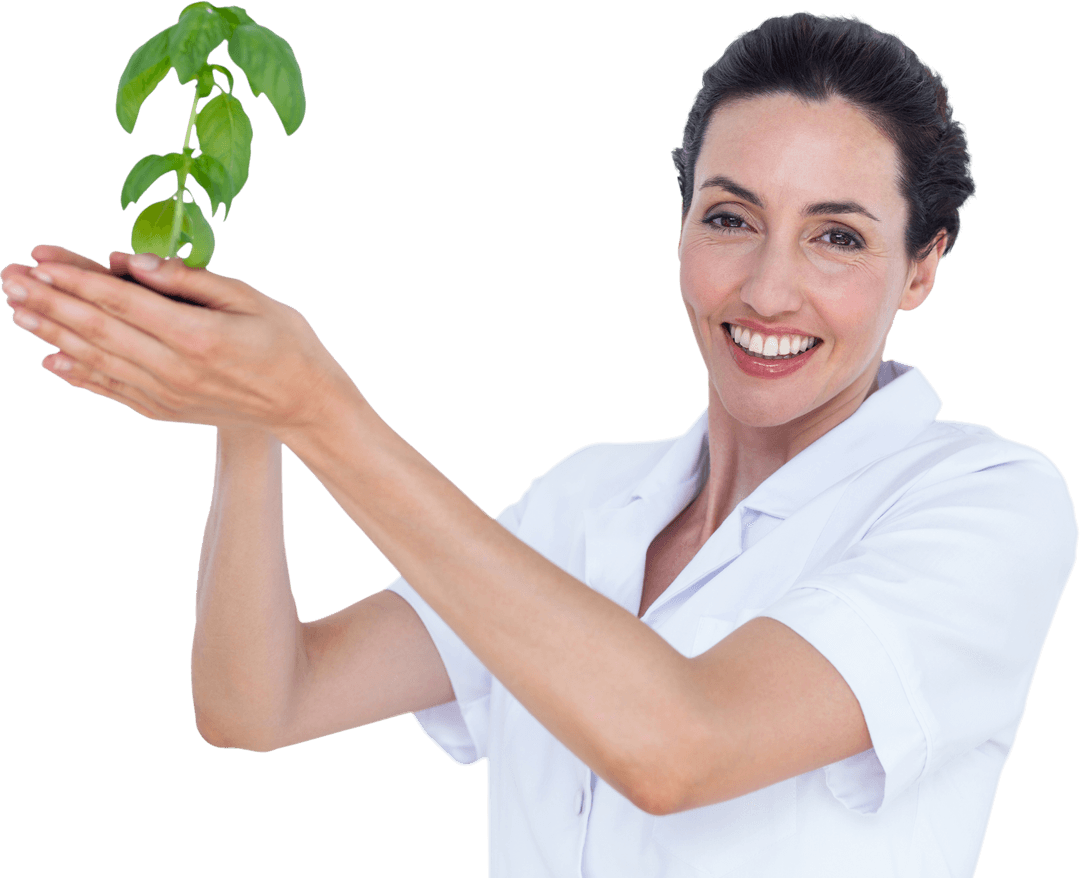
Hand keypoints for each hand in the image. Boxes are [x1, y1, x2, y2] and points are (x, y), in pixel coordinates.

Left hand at [2, 245, 349, 434]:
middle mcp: (176, 369)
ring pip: (96, 360)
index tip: (38, 259)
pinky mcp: (166, 411)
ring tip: (16, 309)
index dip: (76, 279)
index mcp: (198, 335)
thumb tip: (130, 262)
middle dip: (48, 301)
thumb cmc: (286, 343)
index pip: (122, 302)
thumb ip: (190, 280)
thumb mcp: (251, 299)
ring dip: (52, 334)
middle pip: (98, 330)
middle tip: (6, 278)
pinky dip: (79, 374)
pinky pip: (112, 390)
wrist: (305, 406)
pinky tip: (51, 359)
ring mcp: (168, 395)